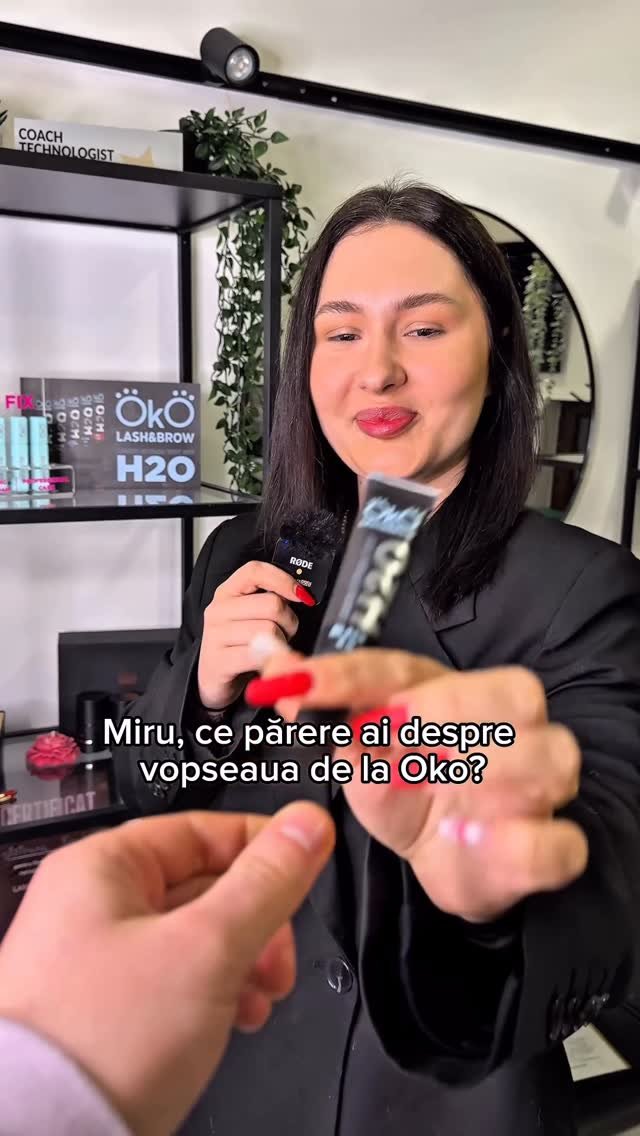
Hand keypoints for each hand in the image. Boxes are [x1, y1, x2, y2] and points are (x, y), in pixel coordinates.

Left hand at [0, 803, 333, 1135]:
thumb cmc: (100, 1042)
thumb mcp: (208, 947)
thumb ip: (266, 882)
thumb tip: (307, 827)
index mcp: (102, 867)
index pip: (203, 828)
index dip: (264, 846)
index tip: (309, 860)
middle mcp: (90, 906)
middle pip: (203, 885)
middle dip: (257, 922)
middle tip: (280, 956)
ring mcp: (94, 962)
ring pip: (194, 937)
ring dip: (241, 962)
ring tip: (262, 996)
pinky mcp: (103, 1013)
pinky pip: (174, 981)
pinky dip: (213, 994)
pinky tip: (233, 1020)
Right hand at [198, 560, 313, 709]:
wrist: (215, 679)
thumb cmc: (240, 644)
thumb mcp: (252, 616)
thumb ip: (271, 600)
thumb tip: (303, 594)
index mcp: (227, 592)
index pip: (255, 571)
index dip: (283, 580)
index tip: (301, 595)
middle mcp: (218, 610)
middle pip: (271, 604)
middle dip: (289, 621)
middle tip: (286, 633)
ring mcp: (215, 636)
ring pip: (269, 630)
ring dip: (281, 643)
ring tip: (273, 648)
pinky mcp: (218, 662)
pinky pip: (258, 656)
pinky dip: (271, 660)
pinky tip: (266, 662)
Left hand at [247, 648, 587, 923]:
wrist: (440, 855)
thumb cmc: (402, 787)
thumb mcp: (352, 751)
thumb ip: (320, 706)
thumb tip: (275, 667)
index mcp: (443, 689)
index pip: (400, 667)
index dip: (348, 675)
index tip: (298, 687)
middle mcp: (504, 726)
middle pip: (515, 691)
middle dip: (452, 711)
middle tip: (397, 735)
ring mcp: (536, 785)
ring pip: (551, 756)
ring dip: (494, 774)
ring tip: (442, 799)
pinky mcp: (550, 846)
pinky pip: (561, 841)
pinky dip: (523, 844)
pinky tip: (475, 841)